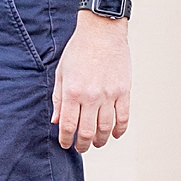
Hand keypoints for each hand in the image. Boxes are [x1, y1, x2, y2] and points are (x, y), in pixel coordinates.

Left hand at [51, 13, 131, 153]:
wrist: (102, 32)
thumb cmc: (79, 50)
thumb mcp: (62, 73)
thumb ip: (59, 98)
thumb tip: (56, 120)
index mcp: (73, 92)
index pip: (68, 126)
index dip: (66, 139)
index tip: (65, 144)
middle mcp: (91, 96)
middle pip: (87, 132)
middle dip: (83, 145)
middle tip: (81, 148)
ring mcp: (109, 95)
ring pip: (106, 128)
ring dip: (101, 140)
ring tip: (97, 143)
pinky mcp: (124, 91)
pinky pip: (124, 117)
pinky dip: (120, 130)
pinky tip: (115, 135)